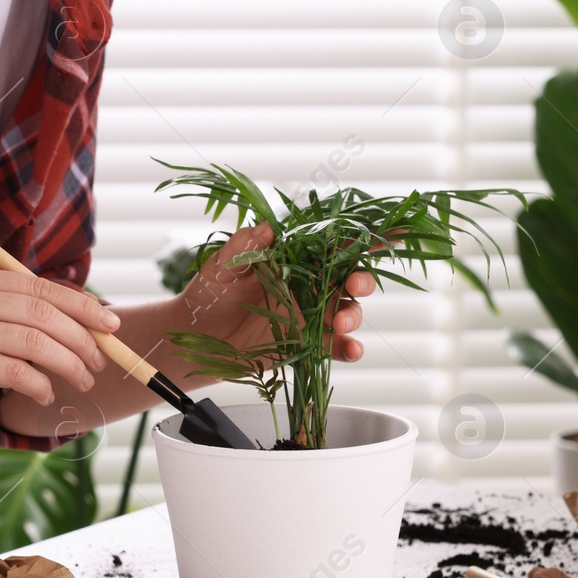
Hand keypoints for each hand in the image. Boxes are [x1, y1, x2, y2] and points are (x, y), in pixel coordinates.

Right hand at [0, 261, 119, 423]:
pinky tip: (47, 394)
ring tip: (82, 380)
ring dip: (68, 364)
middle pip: (42, 312)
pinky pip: (14, 371)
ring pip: (34, 342)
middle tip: (99, 360)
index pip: (40, 287)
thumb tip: (82, 321)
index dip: (82, 305)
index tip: (110, 323)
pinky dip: (39, 384)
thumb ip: (14, 311)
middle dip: (81, 337)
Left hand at [176, 223, 375, 361]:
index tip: (383, 235)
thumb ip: (243, 246)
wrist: (195, 337)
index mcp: (294, 260)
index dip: (360, 238)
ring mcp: (309, 316)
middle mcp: (308, 286)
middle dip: (361, 280)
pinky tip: (351, 349)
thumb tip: (266, 228)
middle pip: (349, 278)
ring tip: (339, 323)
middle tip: (353, 285)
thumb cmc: (208, 294)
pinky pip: (335, 346)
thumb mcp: (220, 266)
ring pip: (347, 311)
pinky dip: (349, 348)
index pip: (331, 245)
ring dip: (353, 314)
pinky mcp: (306, 344)